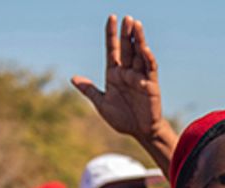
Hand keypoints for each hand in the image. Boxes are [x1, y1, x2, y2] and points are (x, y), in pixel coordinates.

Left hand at [72, 15, 171, 144]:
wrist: (139, 132)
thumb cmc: (122, 118)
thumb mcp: (102, 104)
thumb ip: (89, 90)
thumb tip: (74, 78)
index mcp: (114, 74)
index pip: (113, 49)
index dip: (111, 34)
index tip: (111, 18)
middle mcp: (127, 72)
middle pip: (127, 48)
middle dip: (126, 33)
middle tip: (127, 18)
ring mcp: (139, 77)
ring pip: (139, 54)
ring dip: (139, 40)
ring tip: (137, 25)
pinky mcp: (150, 84)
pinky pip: (150, 69)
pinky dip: (148, 58)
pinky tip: (145, 49)